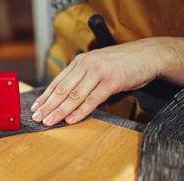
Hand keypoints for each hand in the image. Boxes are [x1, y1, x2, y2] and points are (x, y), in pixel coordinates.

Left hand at [31, 38, 161, 126]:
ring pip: (74, 96)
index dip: (45, 96)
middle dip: (48, 106)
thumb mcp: (97, 64)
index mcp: (79, 61)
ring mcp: (98, 72)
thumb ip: (81, 76)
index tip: (36, 108)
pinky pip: (92, 100)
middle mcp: (86, 65)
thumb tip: (66, 95)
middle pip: (62, 89)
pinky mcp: (111, 81)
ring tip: (49, 122)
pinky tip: (71, 120)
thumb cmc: (122, 63)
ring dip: (60, 111)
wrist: (148, 55)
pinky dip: (80, 112)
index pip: (57, 81)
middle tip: (37, 118)